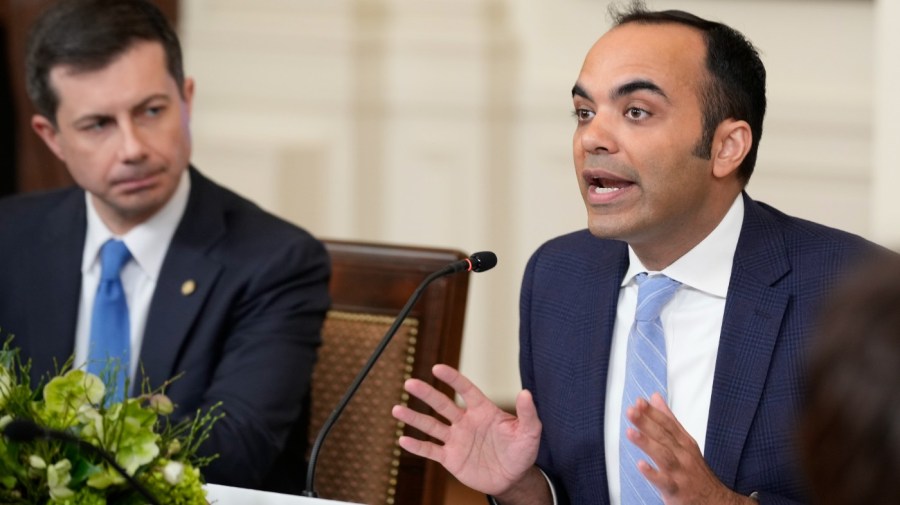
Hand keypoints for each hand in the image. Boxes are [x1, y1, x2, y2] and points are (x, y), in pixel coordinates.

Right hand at [391, 364, 545, 498]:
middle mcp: (466, 421)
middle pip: (442, 404)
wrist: (513, 479)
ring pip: (432, 425)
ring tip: (396, 409)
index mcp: (483, 411)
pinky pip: (431, 451)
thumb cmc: (522, 452)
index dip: (452, 379)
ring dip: (414, 417)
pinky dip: (417, 447)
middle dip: (426, 394)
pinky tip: (403, 439)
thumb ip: (528, 413)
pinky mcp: (451, 458)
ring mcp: (457, 439)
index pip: (465, 390)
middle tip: (410, 383)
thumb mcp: (530, 432)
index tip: (437, 368)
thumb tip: (526, 392)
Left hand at [625, 394, 755, 504]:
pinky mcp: (676, 490)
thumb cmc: (695, 471)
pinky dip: (653, 473)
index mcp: (684, 443)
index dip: (653, 412)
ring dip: (647, 443)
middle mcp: (683, 455)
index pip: (668, 424)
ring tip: (631, 432)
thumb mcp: (685, 442)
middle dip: (647, 423)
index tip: (639, 402)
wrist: (716, 501)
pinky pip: (664, 482)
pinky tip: (641, 465)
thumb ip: (668, 420)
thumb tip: (655, 398)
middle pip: (664, 437)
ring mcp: (680, 473)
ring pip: (663, 456)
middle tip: (631, 411)